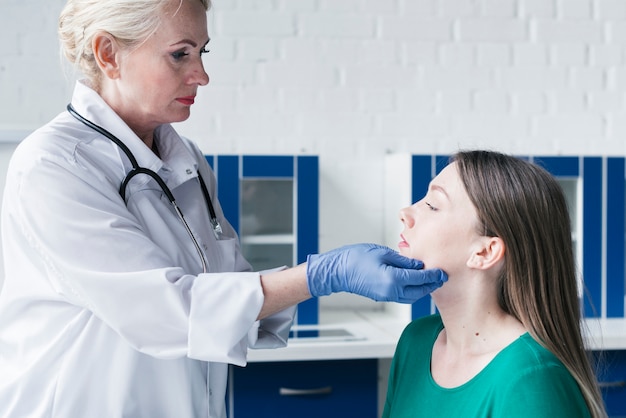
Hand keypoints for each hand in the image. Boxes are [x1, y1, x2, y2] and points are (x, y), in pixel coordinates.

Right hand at [306, 243, 446, 303]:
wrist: (338, 271)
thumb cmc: (356, 258)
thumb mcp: (383, 253)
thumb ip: (403, 260)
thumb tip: (419, 264)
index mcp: (393, 279)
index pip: (421, 279)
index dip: (434, 275)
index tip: (443, 271)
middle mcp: (392, 291)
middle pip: (419, 291)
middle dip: (432, 284)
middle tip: (442, 276)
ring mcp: (387, 296)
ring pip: (412, 296)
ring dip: (423, 289)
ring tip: (431, 279)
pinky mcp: (383, 296)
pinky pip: (403, 296)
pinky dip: (413, 291)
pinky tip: (416, 282)